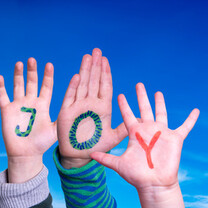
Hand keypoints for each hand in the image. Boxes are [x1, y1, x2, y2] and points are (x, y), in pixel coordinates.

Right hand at [0, 59, 56, 181]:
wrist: (26, 153)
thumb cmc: (42, 143)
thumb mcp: (56, 129)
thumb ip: (64, 117)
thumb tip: (78, 107)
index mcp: (43, 104)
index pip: (46, 86)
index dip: (47, 76)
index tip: (49, 64)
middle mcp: (30, 102)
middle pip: (31, 82)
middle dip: (32, 71)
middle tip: (32, 59)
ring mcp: (18, 105)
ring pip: (17, 86)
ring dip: (18, 75)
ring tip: (20, 63)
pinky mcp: (7, 111)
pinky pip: (2, 97)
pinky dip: (1, 87)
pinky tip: (0, 77)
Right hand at [56, 48, 127, 167]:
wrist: (78, 157)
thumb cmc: (95, 147)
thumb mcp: (113, 137)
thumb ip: (125, 128)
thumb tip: (140, 119)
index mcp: (102, 107)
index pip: (104, 86)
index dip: (105, 72)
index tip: (106, 59)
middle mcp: (90, 104)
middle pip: (93, 81)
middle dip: (95, 66)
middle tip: (96, 50)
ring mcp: (78, 107)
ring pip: (82, 84)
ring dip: (85, 71)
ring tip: (87, 57)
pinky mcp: (66, 113)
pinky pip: (70, 97)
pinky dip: (73, 87)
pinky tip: (77, 76)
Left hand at [91, 83, 198, 189]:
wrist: (153, 184)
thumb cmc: (136, 175)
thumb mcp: (118, 164)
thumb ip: (105, 158)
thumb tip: (89, 155)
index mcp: (135, 133)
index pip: (128, 115)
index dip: (124, 105)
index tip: (120, 95)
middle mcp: (148, 130)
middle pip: (144, 109)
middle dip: (141, 97)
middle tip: (138, 84)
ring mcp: (161, 133)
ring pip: (161, 113)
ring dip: (160, 103)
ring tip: (158, 92)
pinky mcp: (175, 139)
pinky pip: (185, 127)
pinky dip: (191, 119)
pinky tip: (196, 110)